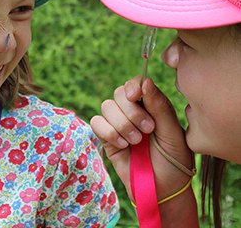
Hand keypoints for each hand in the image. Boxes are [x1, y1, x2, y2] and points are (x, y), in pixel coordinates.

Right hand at [91, 76, 193, 201]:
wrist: (163, 190)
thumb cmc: (174, 161)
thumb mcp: (173, 133)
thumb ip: (160, 107)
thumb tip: (145, 81)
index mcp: (151, 105)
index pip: (136, 84)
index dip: (132, 86)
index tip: (136, 95)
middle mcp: (133, 111)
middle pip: (119, 93)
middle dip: (131, 111)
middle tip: (148, 130)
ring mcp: (118, 124)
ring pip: (106, 106)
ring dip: (122, 124)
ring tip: (136, 142)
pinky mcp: (106, 138)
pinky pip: (96, 123)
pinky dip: (109, 132)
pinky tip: (123, 146)